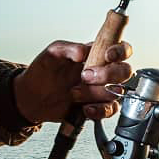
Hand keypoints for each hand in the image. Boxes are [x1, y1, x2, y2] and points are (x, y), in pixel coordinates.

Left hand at [13, 40, 132, 123]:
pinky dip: (99, 110)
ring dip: (95, 93)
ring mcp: (101, 90)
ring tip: (74, 93)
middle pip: (125, 71)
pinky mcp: (98, 106)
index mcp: (95, 54)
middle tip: (85, 76)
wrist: (33, 97)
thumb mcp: (52, 53)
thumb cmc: (43, 72)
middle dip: (108, 74)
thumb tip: (82, 51)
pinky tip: (84, 107)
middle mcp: (102, 71)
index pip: (121, 48)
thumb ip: (68, 48)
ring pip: (116, 92)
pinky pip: (110, 110)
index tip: (108, 56)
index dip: (120, 51)